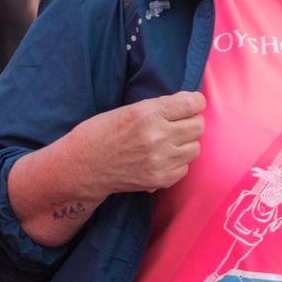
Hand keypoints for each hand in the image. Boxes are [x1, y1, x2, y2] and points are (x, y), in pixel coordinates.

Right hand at [70, 91, 205, 196]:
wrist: (83, 166)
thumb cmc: (101, 133)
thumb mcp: (128, 109)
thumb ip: (159, 108)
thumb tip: (191, 107)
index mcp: (147, 113)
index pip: (192, 103)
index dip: (194, 102)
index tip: (189, 105)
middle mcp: (157, 136)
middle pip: (198, 125)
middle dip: (190, 122)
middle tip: (176, 124)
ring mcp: (160, 160)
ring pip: (195, 147)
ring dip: (185, 143)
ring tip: (168, 142)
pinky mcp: (160, 179)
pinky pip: (185, 167)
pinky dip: (177, 162)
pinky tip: (161, 158)